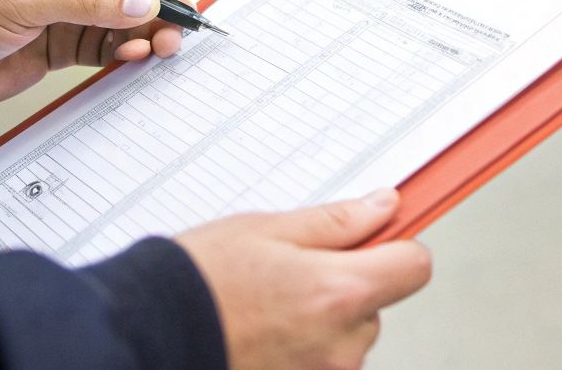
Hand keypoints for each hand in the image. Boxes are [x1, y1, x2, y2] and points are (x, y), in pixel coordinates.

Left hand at [0, 0, 188, 113]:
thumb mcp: (21, 1)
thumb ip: (85, 3)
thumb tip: (143, 4)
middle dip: (159, 6)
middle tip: (177, 30)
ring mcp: (70, 12)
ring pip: (127, 19)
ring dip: (149, 34)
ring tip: (161, 51)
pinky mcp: (65, 46)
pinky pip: (110, 47)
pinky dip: (127, 54)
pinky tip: (132, 59)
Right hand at [176, 189, 432, 369]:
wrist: (146, 334)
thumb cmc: (197, 281)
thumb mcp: (268, 229)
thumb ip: (337, 222)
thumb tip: (384, 208)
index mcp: (338, 294)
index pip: (415, 267)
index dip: (395, 247)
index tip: (375, 239)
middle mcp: (339, 346)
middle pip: (375, 305)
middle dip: (345, 286)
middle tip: (290, 273)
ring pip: (345, 338)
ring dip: (320, 322)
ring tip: (265, 306)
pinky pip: (319, 362)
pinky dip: (299, 350)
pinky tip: (261, 335)